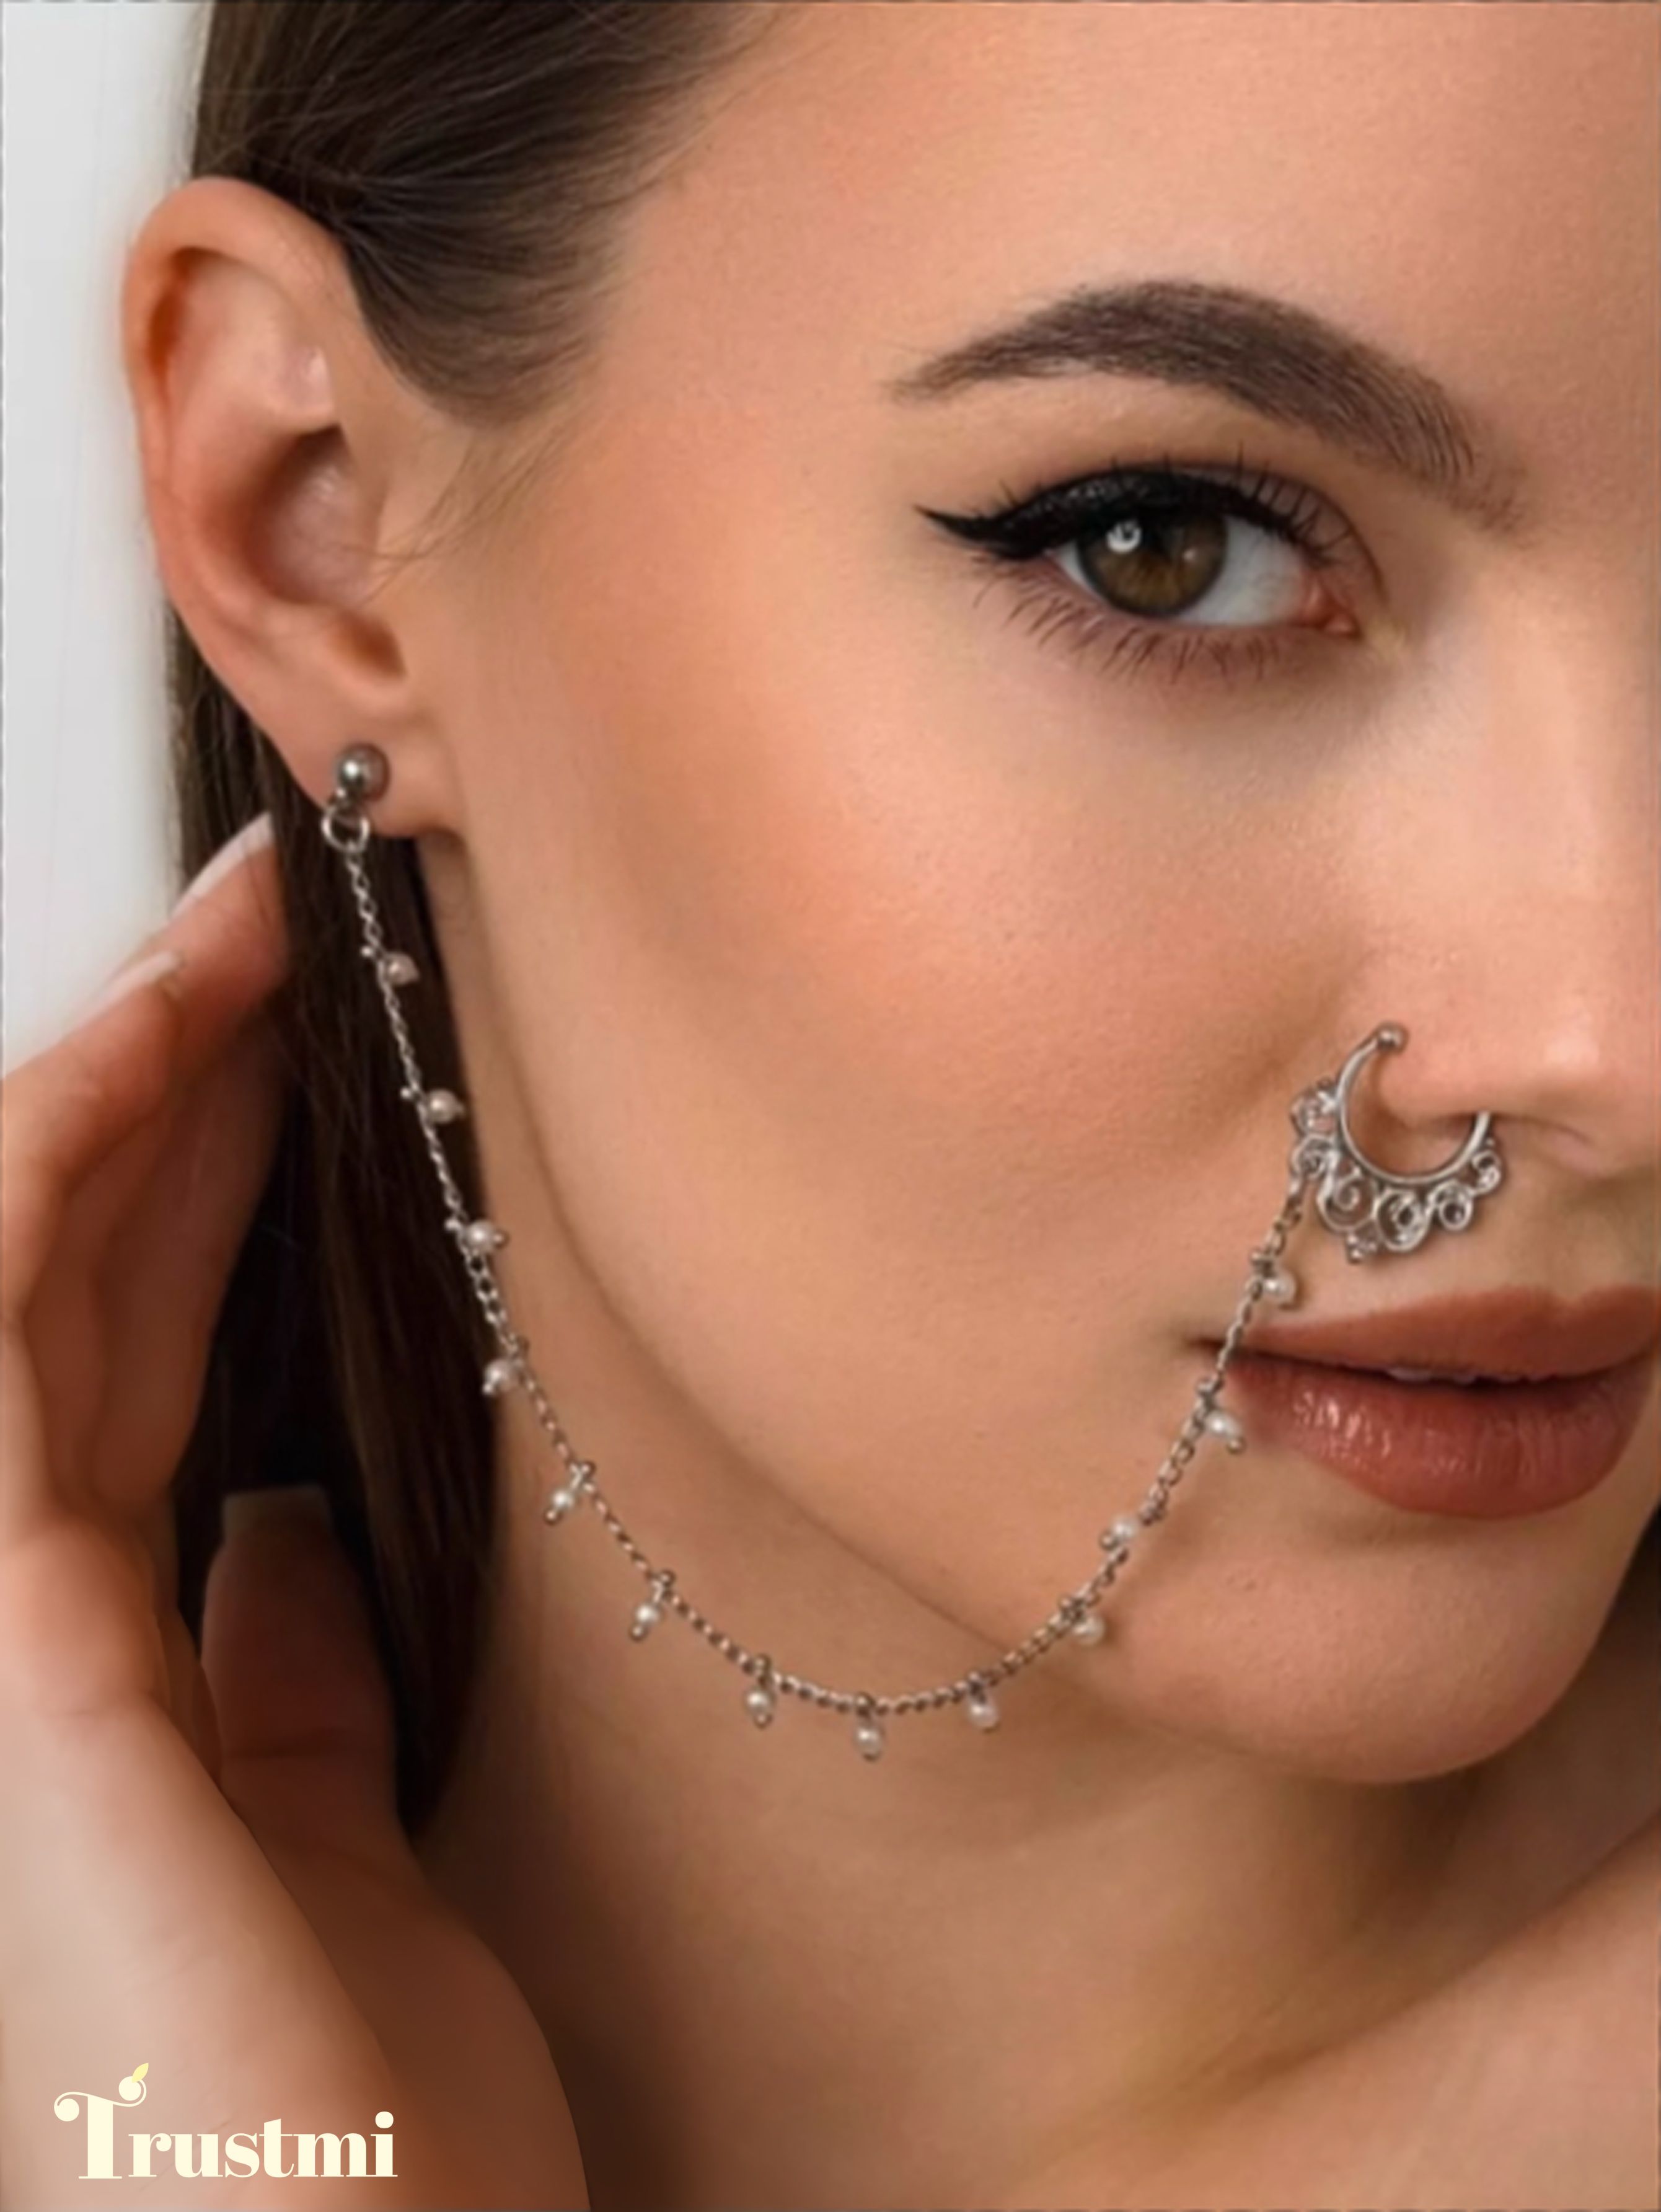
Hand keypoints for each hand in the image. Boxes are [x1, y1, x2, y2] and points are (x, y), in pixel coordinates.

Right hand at [0, 820, 586, 2209]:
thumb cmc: (370, 2145)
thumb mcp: (349, 1856)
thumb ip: (287, 1687)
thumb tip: (276, 1530)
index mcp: (108, 1668)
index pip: (125, 1350)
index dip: (195, 1173)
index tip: (298, 1038)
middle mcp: (23, 1626)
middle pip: (71, 1286)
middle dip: (164, 1083)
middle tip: (271, 923)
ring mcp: (1, 1633)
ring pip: (22, 1280)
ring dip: (121, 1082)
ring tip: (239, 936)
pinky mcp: (17, 1660)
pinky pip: (7, 1358)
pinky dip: (61, 1180)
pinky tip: (163, 1052)